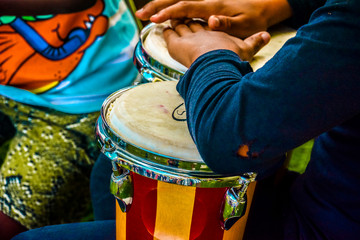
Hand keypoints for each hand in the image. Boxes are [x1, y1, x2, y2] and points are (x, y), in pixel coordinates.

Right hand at [136, 0, 291, 37]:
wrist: (263, 7)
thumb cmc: (254, 18)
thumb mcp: (244, 25)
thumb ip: (226, 23)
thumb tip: (211, 20)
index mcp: (212, 6)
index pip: (185, 7)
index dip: (168, 12)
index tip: (155, 20)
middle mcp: (206, 2)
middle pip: (176, 0)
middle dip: (157, 7)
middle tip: (140, 15)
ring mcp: (205, 3)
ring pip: (178, 1)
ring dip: (160, 6)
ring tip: (145, 14)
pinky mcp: (206, 6)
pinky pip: (184, 6)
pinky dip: (171, 8)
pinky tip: (163, 15)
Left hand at [163, 20, 269, 66]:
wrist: (218, 62)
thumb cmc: (231, 57)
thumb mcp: (247, 49)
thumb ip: (255, 42)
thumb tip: (267, 36)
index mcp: (217, 30)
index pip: (209, 23)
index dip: (205, 23)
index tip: (204, 23)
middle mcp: (202, 30)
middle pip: (193, 22)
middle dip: (188, 20)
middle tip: (181, 20)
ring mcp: (188, 36)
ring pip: (180, 25)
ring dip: (175, 23)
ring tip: (169, 22)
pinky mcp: (176, 43)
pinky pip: (168, 34)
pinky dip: (166, 31)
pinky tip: (162, 29)